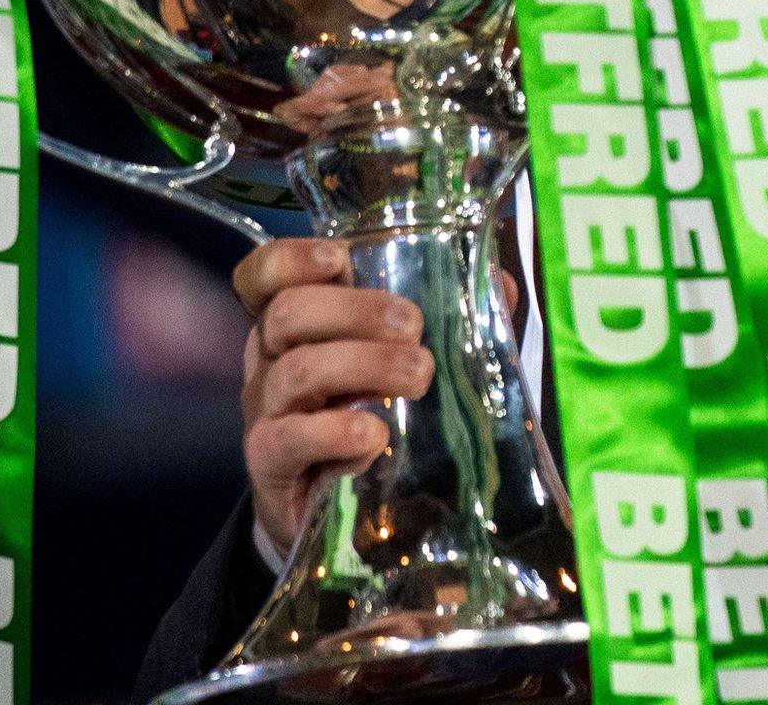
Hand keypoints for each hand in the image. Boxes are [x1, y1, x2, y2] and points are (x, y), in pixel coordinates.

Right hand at [235, 238, 431, 555]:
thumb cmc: (372, 411)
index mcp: (300, 323)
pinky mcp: (269, 464)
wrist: (335, 507)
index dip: (292, 258)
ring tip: (418, 377)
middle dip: (356, 311)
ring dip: (363, 365)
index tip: (340, 259)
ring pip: (295, 372)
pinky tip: (373, 436)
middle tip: (414, 328)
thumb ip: (449, 318)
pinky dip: (333, 433)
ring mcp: (266, 411)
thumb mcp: (399, 360)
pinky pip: (286, 440)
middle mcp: (270, 359)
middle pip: (288, 313)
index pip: (265, 274)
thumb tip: (502, 285)